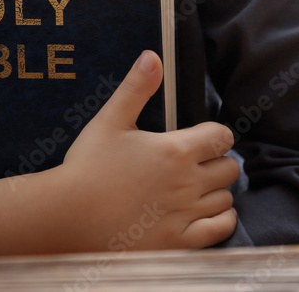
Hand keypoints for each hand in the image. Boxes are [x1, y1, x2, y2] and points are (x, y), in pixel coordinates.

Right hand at [54, 50, 239, 250]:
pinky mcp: (181, 241)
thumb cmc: (87, 166)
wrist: (69, 215)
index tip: (199, 138)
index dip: (214, 134)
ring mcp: (187, 214)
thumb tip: (152, 56)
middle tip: (195, 163)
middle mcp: (189, 183)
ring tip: (194, 188)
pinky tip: (204, 214)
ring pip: (226, 198)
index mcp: (176, 150)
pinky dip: (220, 219)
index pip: (222, 136)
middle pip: (229, 168)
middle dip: (216, 162)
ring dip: (216, 191)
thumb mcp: (110, 120)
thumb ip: (136, 88)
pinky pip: (220, 229)